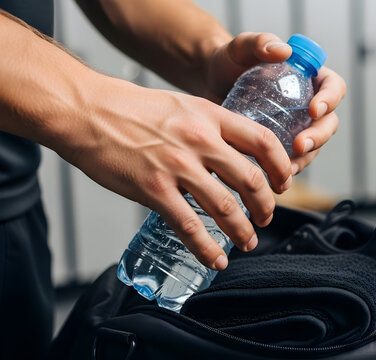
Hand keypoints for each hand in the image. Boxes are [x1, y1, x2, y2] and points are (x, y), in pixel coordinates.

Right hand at [52, 75, 291, 270]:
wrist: (86, 111)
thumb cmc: (132, 108)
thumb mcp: (183, 105)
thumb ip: (210, 127)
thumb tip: (233, 153)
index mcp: (211, 116)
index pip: (263, 142)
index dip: (281, 167)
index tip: (283, 184)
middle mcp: (200, 140)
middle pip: (251, 179)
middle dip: (265, 206)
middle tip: (266, 218)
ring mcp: (177, 166)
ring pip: (226, 207)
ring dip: (243, 231)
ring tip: (248, 242)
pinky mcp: (154, 189)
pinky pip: (189, 227)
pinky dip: (208, 249)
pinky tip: (216, 260)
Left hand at [202, 32, 345, 173]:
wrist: (210, 84)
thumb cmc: (229, 61)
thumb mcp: (242, 47)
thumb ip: (260, 42)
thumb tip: (283, 51)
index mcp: (310, 76)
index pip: (333, 87)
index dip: (330, 100)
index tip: (313, 109)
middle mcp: (309, 102)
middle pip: (329, 122)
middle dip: (319, 136)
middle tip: (300, 145)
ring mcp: (297, 126)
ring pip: (314, 145)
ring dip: (306, 158)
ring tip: (287, 167)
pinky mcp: (283, 143)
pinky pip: (294, 159)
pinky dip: (288, 168)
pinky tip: (275, 176)